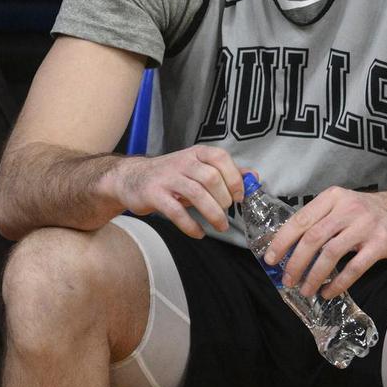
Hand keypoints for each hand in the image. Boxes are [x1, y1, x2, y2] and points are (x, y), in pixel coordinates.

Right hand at [106, 145, 244, 238]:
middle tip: (227, 211)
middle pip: (211, 178)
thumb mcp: (199, 168)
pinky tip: (199, 233)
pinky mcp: (154, 195)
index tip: (239, 196)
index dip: (234, 177)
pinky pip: (176, 212)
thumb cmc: (172, 175)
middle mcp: (182, 162)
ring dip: (212, 214)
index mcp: (197, 153)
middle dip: (224, 198)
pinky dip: (190, 225)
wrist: (132, 178)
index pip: (220, 158)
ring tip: (220, 226)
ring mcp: (167, 178)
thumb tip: (253, 176)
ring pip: (196, 194)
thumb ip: (226, 172)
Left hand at [265, 188, 386, 298]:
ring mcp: (365, 226)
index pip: (301, 219)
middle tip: (287, 280)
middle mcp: (348, 208)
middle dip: (296, 262)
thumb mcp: (340, 206)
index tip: (270, 259)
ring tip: (306, 289)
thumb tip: (285, 248)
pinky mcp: (380, 244)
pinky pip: (355, 267)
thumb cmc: (363, 213)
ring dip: (314, 275)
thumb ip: (317, 221)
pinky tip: (329, 292)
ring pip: (331, 253)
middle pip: (313, 237)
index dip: (283, 241)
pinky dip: (339, 283)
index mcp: (333, 197)